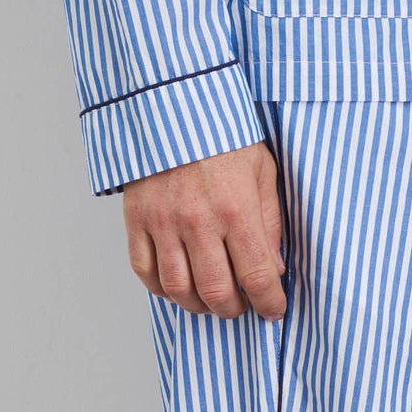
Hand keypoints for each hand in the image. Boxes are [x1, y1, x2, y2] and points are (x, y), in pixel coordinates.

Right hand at [123, 142, 287, 320]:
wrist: (172, 101)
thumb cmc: (224, 135)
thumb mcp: (262, 171)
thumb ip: (270, 223)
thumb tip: (273, 270)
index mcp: (236, 209)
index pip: (257, 277)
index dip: (269, 303)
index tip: (274, 309)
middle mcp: (198, 220)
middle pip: (216, 293)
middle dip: (234, 310)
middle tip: (240, 305)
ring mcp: (163, 222)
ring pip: (179, 290)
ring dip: (198, 305)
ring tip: (210, 300)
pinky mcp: (137, 218)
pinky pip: (144, 271)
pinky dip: (161, 288)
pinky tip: (178, 284)